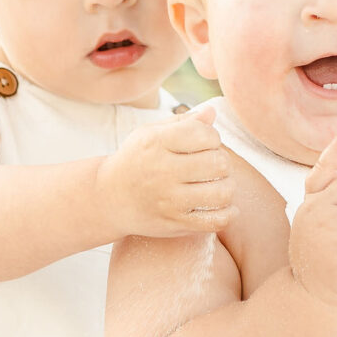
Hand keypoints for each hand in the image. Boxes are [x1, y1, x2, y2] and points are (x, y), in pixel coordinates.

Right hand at [96, 102, 235, 237]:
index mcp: (157, 143)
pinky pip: (215, 221)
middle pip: (218, 163)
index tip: (205, 144)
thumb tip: (212, 112)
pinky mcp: (174, 224)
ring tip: (219, 184)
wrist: (108, 198)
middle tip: (213, 165)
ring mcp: (169, 200)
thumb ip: (183, 122)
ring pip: (221, 192)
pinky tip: (224, 206)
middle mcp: (163, 171)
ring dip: (227, 186)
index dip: (213, 137)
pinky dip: (228, 213)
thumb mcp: (150, 134)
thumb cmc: (135, 160)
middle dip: (223, 161)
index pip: (206, 134)